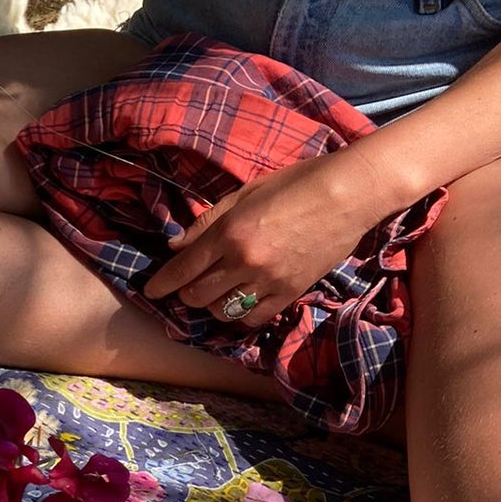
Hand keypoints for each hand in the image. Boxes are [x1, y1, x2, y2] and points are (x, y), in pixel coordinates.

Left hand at [142, 152, 387, 327]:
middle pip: (197, 295)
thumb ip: (208, 222)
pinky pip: (255, 318)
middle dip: (185, 294)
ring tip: (214, 295)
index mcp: (229, 233)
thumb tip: (176, 245)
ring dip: (211, 305)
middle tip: (186, 287)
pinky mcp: (290, 293)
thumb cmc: (296, 183)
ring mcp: (268, 281)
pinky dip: (241, 315)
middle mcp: (244, 262)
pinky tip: (239, 305)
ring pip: (223, 311)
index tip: (151, 290)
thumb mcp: (245, 193)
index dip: (161, 284)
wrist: (349, 194)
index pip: (182, 269)